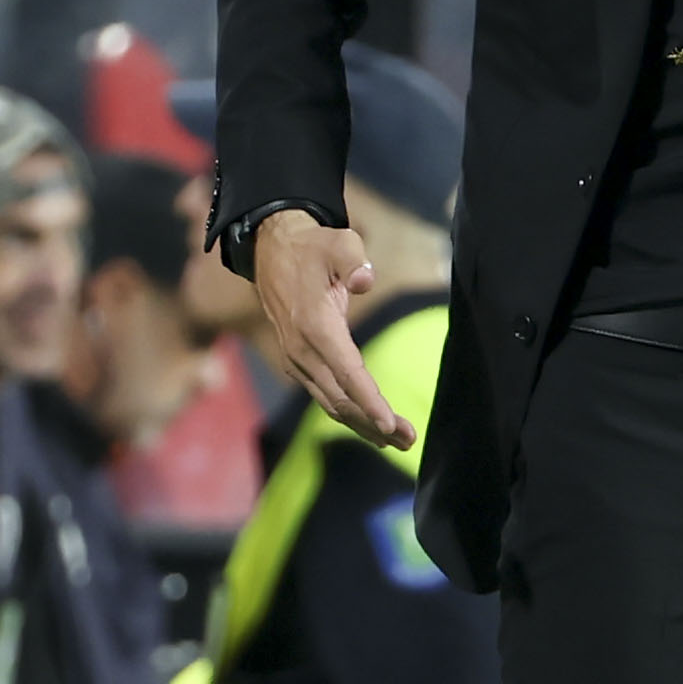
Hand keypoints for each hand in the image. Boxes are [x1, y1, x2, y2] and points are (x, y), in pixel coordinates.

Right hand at [253, 211, 415, 449]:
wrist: (272, 252)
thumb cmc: (315, 247)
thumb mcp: (338, 242)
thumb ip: (353, 260)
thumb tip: (365, 280)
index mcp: (315, 324)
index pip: (346, 371)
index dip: (369, 400)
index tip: (389, 424)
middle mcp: (302, 350)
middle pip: (341, 397)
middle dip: (374, 422)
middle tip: (410, 440)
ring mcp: (297, 359)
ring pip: (331, 402)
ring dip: (363, 424)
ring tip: (399, 441)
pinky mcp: (298, 363)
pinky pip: (324, 394)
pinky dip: (348, 413)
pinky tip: (371, 425)